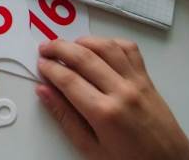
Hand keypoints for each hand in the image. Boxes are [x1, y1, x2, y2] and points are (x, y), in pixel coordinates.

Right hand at [37, 37, 188, 159]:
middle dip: (59, 48)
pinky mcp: (148, 80)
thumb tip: (44, 92)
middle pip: (83, 57)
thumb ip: (65, 117)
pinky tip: (99, 48)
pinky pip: (129, 50)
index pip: (68, 79)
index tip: (40, 64)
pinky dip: (111, 43)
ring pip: (106, 47)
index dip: (49, 68)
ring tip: (68, 45)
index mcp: (104, 113)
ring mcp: (137, 83)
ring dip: (83, 41)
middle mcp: (121, 92)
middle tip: (46, 49)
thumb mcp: (91, 148)